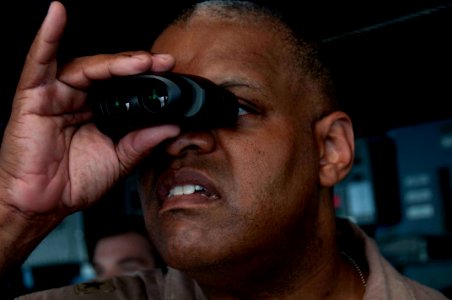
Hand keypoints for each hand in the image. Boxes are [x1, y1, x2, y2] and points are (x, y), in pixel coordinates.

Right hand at [0, 1, 178, 218]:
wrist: (41, 204)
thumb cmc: (74, 183)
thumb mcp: (119, 160)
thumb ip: (143, 142)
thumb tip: (172, 127)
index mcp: (97, 112)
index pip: (124, 86)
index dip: (145, 77)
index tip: (169, 71)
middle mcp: (78, 100)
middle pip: (108, 72)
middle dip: (136, 66)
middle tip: (161, 63)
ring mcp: (56, 96)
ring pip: (85, 66)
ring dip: (113, 61)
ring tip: (140, 61)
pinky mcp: (33, 97)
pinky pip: (39, 62)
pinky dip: (47, 37)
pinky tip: (57, 14)